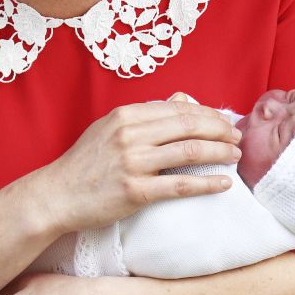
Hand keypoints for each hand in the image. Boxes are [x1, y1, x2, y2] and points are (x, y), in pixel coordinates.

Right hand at [26, 99, 240, 234]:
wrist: (58, 194)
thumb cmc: (85, 162)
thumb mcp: (109, 128)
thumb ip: (144, 115)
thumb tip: (182, 100)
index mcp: (125, 116)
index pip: (178, 108)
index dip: (207, 113)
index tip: (223, 121)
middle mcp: (130, 135)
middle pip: (189, 126)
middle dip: (220, 130)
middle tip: (236, 137)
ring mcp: (133, 163)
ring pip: (190, 152)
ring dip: (220, 152)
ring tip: (235, 155)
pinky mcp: (135, 191)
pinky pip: (181, 185)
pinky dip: (207, 183)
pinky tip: (224, 183)